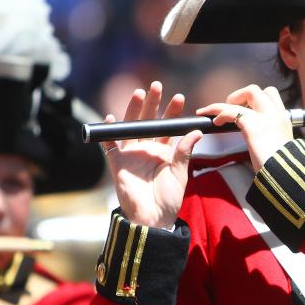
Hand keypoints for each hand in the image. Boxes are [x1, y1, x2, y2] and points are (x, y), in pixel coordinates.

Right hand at [101, 82, 202, 228]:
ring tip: (139, 93)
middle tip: (156, 86)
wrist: (153, 218)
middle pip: (148, 121)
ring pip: (130, 127)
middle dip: (152, 103)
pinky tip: (111, 118)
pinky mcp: (117, 164)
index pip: (168, 127)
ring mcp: (131, 155)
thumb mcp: (180, 174)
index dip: (172, 112)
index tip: (179, 97)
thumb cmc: (169, 198)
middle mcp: (146, 149)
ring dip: (133, 110)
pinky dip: (108, 132)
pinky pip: (110, 145)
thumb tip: (196, 131)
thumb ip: (185, 152)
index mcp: (164, 151)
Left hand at [197, 84, 292, 171]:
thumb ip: (272, 138)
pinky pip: (232, 111)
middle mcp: (276, 114)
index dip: (255, 100)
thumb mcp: (281, 148)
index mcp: (283, 119)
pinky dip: (220, 113)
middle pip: (256, 90)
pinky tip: (216, 122)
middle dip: (240, 96)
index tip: (245, 109)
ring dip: (225, 103)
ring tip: (212, 112)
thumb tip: (263, 142)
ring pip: (245, 94)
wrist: (285, 175)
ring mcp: (265, 117)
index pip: (270, 96)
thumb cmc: (281, 168)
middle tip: (230, 108)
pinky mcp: (252, 124)